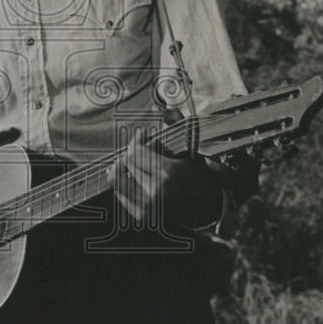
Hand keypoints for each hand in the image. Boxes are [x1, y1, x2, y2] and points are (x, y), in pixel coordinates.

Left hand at [109, 123, 223, 229]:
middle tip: (141, 149)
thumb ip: (176, 122)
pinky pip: (120, 195)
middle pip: (125, 165)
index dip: (136, 141)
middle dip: (131, 154)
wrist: (205, 204)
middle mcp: (155, 193)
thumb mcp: (189, 145)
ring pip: (117, 181)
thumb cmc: (196, 171)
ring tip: (136, 163)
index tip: (143, 135)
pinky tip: (136, 178)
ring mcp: (147, 208)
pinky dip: (124, 184)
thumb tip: (160, 106)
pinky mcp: (142, 217)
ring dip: (124, 169)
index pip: (134, 153)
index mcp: (167, 173)